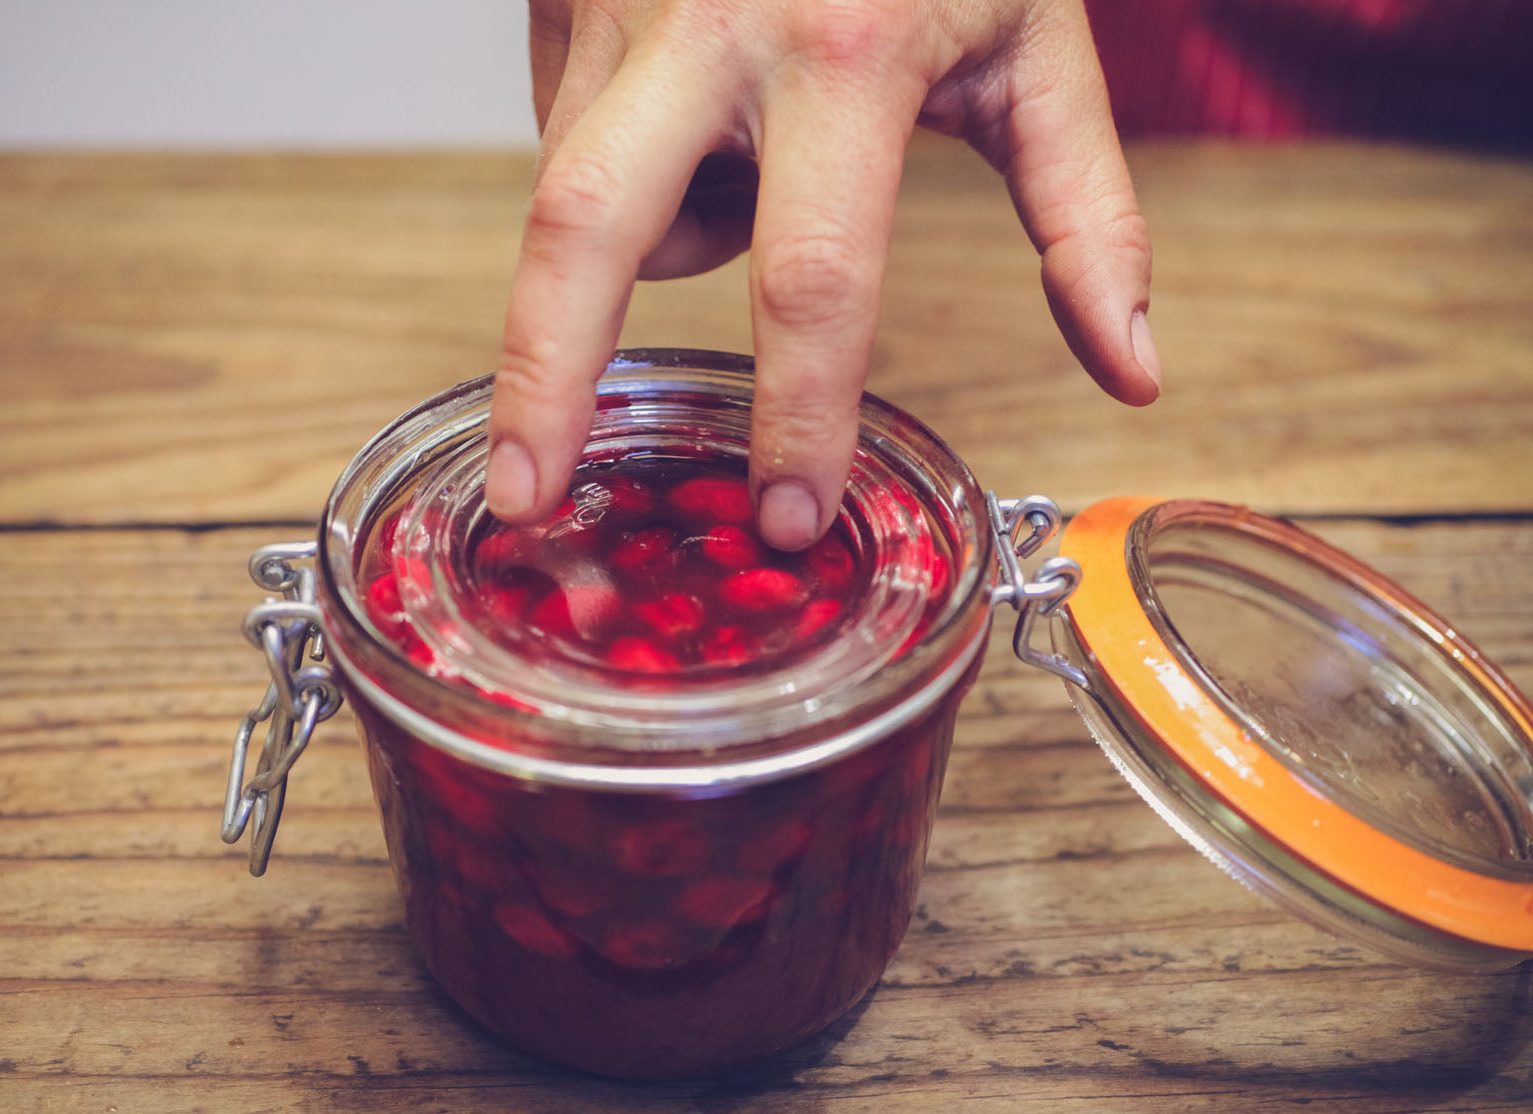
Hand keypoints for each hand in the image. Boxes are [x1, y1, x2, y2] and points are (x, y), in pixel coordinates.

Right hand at [485, 0, 1159, 549]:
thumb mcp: (1040, 49)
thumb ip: (1088, 217)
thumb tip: (1133, 374)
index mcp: (849, 53)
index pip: (816, 280)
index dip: (798, 416)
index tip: (787, 519)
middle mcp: (712, 26)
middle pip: (592, 230)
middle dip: (544, 379)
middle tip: (524, 497)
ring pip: (578, 189)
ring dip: (642, 235)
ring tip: (741, 159)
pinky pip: (560, 127)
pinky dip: (614, 160)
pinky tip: (688, 103)